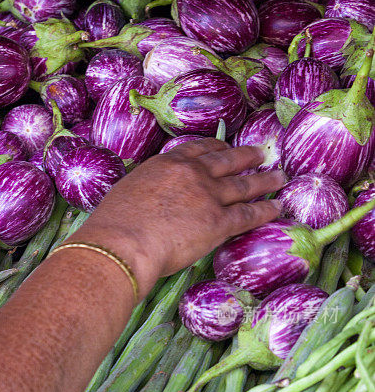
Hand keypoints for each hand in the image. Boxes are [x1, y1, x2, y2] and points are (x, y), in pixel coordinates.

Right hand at [73, 139, 283, 298]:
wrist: (123, 243)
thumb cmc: (113, 225)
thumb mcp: (129, 192)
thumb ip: (148, 190)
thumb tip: (149, 200)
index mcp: (167, 163)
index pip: (199, 150)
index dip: (217, 148)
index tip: (226, 148)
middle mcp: (193, 174)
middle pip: (227, 161)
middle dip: (246, 157)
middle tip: (260, 154)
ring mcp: (209, 196)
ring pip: (244, 185)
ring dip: (264, 181)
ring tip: (279, 177)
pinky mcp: (220, 222)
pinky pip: (249, 214)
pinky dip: (266, 210)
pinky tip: (277, 208)